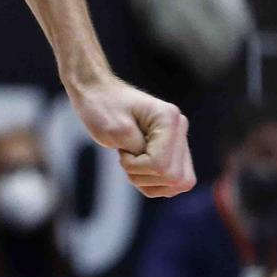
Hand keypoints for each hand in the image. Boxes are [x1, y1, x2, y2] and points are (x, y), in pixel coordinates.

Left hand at [68, 76, 194, 197]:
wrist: (96, 93)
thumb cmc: (101, 107)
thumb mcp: (115, 131)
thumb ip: (140, 152)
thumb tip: (164, 172)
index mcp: (169, 119)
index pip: (161, 165)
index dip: (136, 166)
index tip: (121, 150)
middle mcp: (180, 129)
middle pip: (175, 178)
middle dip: (144, 175)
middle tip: (126, 157)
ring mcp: (179, 142)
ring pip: (178, 184)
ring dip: (148, 181)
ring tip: (131, 160)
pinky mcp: (173, 153)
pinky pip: (173, 184)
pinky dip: (152, 183)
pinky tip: (137, 168)